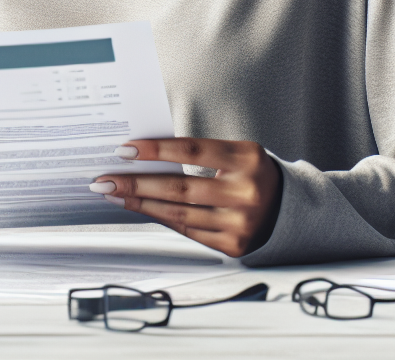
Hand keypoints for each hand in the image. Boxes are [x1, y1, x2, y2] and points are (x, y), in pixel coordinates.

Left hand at [91, 138, 282, 257]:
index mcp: (246, 158)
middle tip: (106, 179)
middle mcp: (245, 191)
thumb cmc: (249, 172)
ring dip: (140, 203)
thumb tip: (144, 155)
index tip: (125, 149)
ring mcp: (241, 222)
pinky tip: (140, 208)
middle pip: (179, 187)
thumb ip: (196, 153)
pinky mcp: (234, 245)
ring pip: (179, 213)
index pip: (191, 150)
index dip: (155, 150)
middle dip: (136, 183)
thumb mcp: (233, 153)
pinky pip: (187, 231)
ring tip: (115, 194)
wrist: (288, 207)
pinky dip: (160, 218)